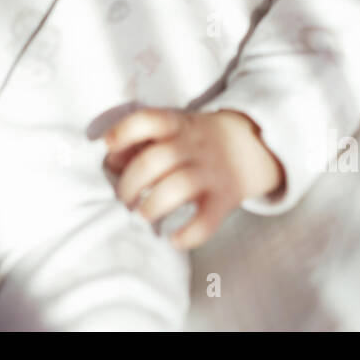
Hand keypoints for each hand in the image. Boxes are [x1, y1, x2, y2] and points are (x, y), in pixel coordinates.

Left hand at [104, 108, 285, 250]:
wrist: (251, 145)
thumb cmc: (194, 141)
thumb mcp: (172, 129)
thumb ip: (140, 141)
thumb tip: (111, 162)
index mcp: (177, 126)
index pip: (148, 121)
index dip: (124, 132)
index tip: (108, 147)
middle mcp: (193, 146)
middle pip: (156, 160)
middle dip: (130, 183)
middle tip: (124, 199)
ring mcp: (211, 173)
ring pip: (179, 187)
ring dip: (153, 205)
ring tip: (144, 214)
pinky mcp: (225, 199)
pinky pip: (207, 221)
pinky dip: (188, 234)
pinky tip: (174, 239)